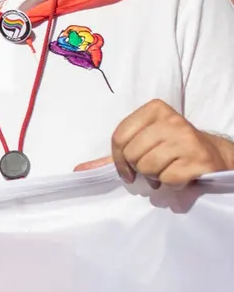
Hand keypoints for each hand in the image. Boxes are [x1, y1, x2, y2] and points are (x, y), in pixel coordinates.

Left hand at [74, 99, 233, 186]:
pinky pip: (167, 178)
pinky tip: (180, 175)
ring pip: (148, 167)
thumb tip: (78, 171)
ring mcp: (187, 138)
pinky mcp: (199, 159)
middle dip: (140, 167)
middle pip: (132, 154)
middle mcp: (172, 120)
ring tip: (166, 169)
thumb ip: (112, 155)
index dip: (119, 159)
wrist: (212, 154)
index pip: (119, 138)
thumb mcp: (143, 143)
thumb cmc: (171, 148)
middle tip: (154, 166)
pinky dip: (171, 183)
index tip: (126, 169)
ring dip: (155, 176)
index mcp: (154, 109)